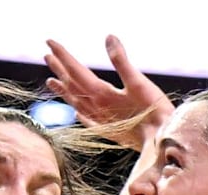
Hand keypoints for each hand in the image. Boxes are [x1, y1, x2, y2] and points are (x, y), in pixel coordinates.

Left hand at [45, 35, 173, 148]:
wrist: (160, 144)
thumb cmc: (153, 112)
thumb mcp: (139, 82)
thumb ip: (122, 61)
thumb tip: (109, 37)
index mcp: (101, 94)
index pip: (75, 71)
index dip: (63, 55)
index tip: (49, 42)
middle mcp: (96, 107)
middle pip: (72, 85)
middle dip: (59, 68)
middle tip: (47, 55)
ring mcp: (100, 120)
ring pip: (76, 102)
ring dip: (63, 90)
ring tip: (51, 81)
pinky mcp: (108, 131)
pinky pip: (87, 119)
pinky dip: (79, 113)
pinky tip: (76, 112)